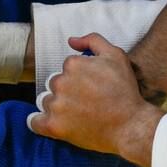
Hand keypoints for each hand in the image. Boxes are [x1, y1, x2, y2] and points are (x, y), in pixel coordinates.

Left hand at [29, 33, 163, 166]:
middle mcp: (60, 82)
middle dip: (67, 91)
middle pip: (55, 85)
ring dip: (58, 107)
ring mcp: (56, 105)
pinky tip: (53, 123)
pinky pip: (35, 122)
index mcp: (72, 64)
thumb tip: (71, 40)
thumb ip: (93, 41)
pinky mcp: (54, 126)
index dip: (79, 78)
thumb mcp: (116, 56)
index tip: (91, 88)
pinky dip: (41, 122)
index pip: (66, 69)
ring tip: (79, 115)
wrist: (131, 125)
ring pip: (48, 102)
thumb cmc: (125, 91)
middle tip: (87, 102)